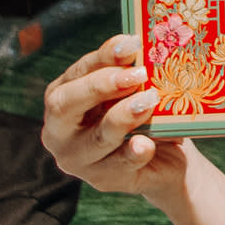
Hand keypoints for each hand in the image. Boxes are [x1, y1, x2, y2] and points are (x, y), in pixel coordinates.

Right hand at [40, 34, 190, 200]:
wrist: (165, 157)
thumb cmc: (142, 113)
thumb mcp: (134, 90)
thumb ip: (130, 72)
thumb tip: (137, 49)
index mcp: (62, 96)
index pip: (77, 72)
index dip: (104, 56)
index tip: (133, 44)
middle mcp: (59, 129)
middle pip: (66, 104)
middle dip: (101, 86)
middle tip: (138, 74)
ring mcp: (77, 159)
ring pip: (95, 137)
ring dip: (124, 117)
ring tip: (150, 102)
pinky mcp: (102, 180)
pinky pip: (118, 166)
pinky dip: (134, 153)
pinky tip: (146, 144)